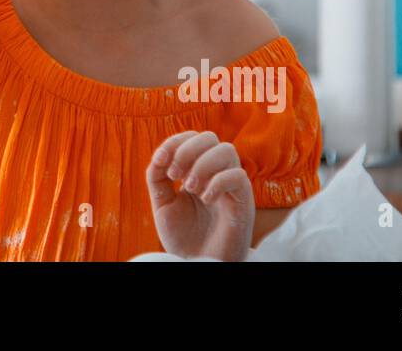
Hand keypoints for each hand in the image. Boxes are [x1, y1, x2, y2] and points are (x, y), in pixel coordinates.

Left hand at [146, 130, 253, 261]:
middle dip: (187, 149)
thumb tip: (160, 154)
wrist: (196, 263)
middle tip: (175, 175)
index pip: (192, 137)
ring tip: (190, 188)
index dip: (175, 142)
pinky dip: (217, 182)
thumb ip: (158, 177)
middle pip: (210, 137)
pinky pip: (238, 176)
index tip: (161, 162)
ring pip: (227, 150)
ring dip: (202, 164)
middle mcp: (217, 174)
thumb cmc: (183, 236)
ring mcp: (231, 187)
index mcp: (198, 170)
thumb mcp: (162, 203)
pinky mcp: (243, 203)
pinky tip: (204, 198)